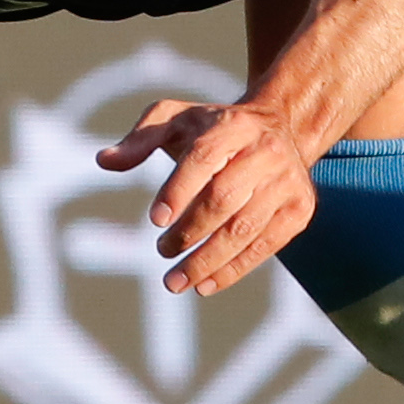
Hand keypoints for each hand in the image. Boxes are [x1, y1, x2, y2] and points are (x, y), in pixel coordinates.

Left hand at [96, 98, 315, 296]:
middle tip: (161, 252)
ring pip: (244, 228)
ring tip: (175, 281)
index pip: (204, 156)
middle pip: (224, 197)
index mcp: (231, 124)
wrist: (280, 129)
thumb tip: (104, 161)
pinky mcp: (300, 209)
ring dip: (207, 261)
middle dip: (189, 232)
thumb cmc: (213, 130)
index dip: (179, 189)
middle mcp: (265, 150)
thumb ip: (141, 139)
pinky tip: (205, 284)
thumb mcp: (176, 119)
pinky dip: (233, 269)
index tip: (155, 220)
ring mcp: (287, 181)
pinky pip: (265, 246)